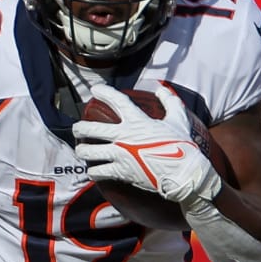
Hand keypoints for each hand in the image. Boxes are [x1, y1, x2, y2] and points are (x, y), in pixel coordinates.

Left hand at [70, 84, 220, 205]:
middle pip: (91, 128)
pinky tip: (93, 171)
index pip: (116, 100)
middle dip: (80, 128)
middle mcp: (123, 136)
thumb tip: (161, 88)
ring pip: (89, 151)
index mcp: (137, 121)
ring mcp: (120, 155)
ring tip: (82, 150)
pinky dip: (93, 171)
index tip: (94, 90)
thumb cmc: (182, 146)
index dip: (103, 92)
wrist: (183, 173)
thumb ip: (169, 101)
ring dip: (83, 150)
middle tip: (77, 128)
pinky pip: (98, 171)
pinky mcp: (120, 172)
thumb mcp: (178, 119)